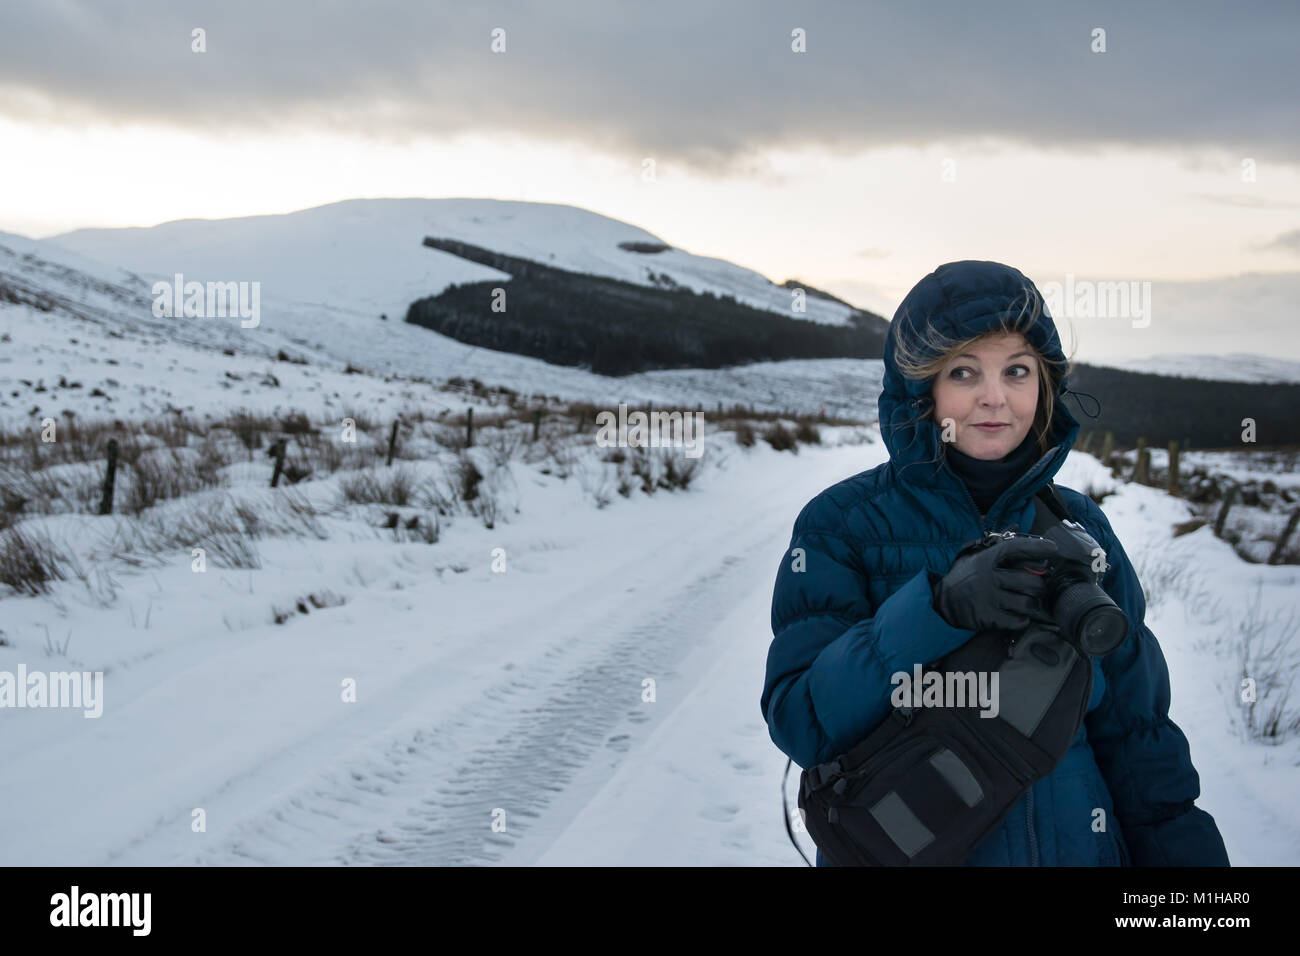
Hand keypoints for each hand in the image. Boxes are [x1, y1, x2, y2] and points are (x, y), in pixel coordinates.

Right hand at [931, 534, 1059, 631]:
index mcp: (986, 560)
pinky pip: (1019, 621)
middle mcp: (989, 578)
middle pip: (1030, 581)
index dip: (1037, 547)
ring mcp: (989, 599)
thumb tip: (1014, 526)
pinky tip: (1018, 614)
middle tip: (1038, 586)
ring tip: (1029, 601)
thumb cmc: (962, 576)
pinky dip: (1023, 619)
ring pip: (1028, 603)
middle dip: (1040, 585)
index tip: (1053, 548)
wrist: (942, 602)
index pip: (1016, 548)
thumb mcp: (973, 555)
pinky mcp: (989, 618)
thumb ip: (994, 543)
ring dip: (1032, 603)